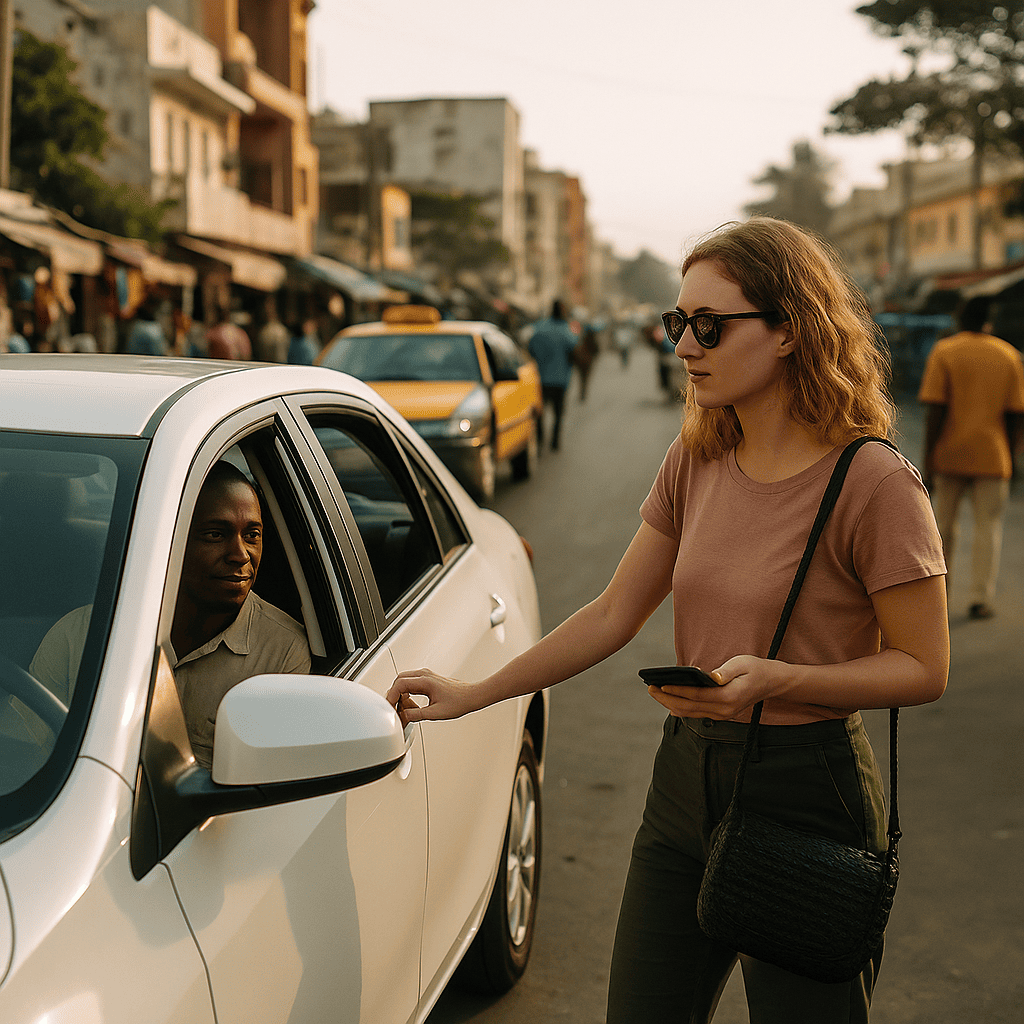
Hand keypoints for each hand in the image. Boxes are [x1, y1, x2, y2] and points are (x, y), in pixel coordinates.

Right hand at [387, 668, 482, 723]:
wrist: (471, 696)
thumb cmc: (459, 702)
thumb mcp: (436, 713)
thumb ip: (417, 715)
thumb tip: (403, 716)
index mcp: (425, 681)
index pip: (400, 684)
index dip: (391, 696)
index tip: (389, 707)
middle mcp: (424, 675)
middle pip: (399, 680)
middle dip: (394, 695)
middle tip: (394, 709)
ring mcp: (426, 676)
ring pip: (404, 681)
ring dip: (401, 695)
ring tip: (405, 710)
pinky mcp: (428, 680)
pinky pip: (411, 684)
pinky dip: (407, 694)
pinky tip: (412, 706)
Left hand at [648, 656, 779, 719]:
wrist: (772, 683)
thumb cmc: (755, 668)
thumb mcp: (742, 664)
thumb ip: (725, 672)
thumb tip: (711, 677)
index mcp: (729, 696)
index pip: (696, 696)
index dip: (677, 691)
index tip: (660, 685)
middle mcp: (724, 710)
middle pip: (689, 708)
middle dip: (667, 699)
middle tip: (650, 688)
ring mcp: (722, 715)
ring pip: (690, 713)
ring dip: (670, 704)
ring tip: (654, 692)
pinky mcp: (720, 714)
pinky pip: (696, 713)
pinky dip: (680, 707)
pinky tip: (668, 700)